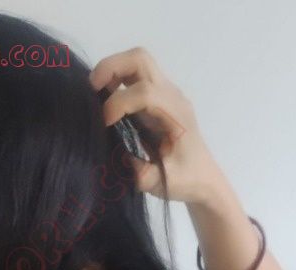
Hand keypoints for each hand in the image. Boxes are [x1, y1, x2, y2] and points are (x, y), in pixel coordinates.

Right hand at [89, 47, 219, 204]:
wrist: (204, 178)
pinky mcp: (158, 96)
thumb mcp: (162, 183)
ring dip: (112, 71)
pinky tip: (107, 101)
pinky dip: (116, 80)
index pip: (144, 93)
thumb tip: (119, 156)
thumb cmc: (186, 179)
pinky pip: (136, 75)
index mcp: (176, 114)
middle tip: (91, 90)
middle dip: (110, 68)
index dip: (118, 103)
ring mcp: (166, 93)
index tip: (105, 124)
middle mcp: (171, 96)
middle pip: (140, 60)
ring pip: (137, 62)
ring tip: (96, 93)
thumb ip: (141, 173)